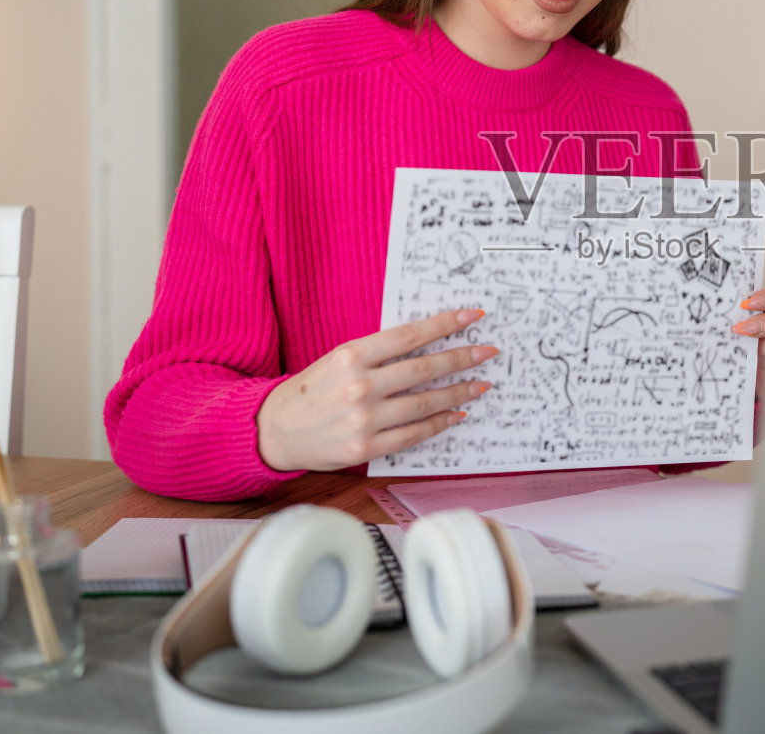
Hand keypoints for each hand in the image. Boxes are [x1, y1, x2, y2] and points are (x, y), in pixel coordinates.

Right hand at [257, 308, 496, 471]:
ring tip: (481, 384)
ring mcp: (364, 420)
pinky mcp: (365, 448)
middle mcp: (359, 386)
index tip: (472, 316)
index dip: (445, 324)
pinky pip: (413, 434)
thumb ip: (377, 353)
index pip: (409, 336)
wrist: (275, 430)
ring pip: (424, 404)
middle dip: (462, 358)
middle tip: (488, 352)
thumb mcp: (338, 358)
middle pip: (423, 369)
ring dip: (458, 393)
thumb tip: (427, 343)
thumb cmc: (311, 389)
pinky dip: (439, 424)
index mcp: (351, 355)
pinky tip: (456, 414)